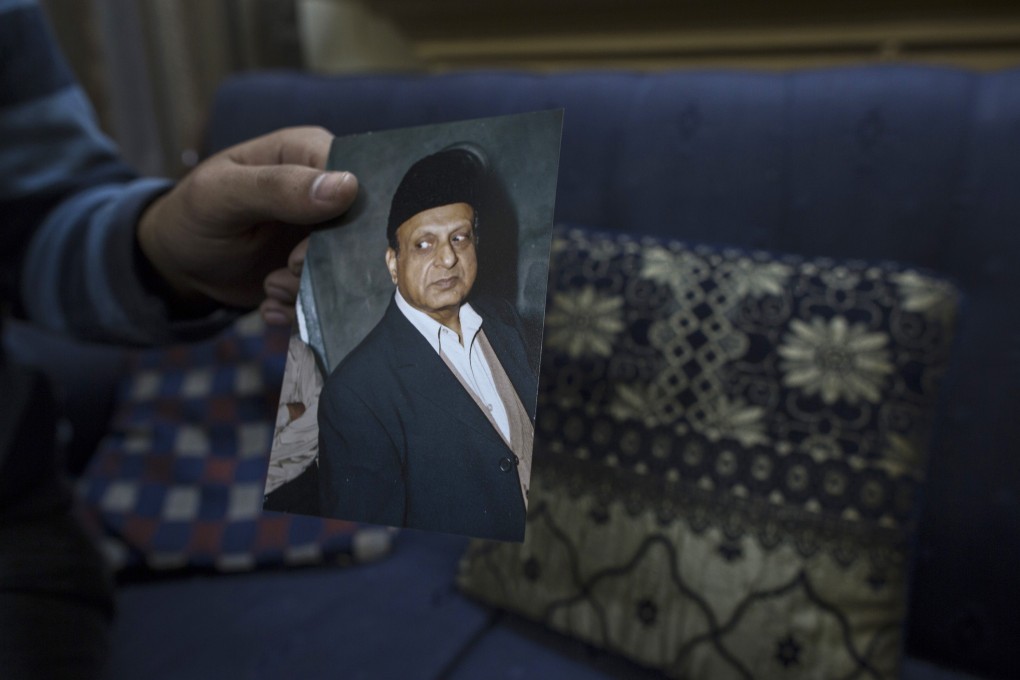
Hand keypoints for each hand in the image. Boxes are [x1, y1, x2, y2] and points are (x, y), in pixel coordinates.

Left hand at [137, 126, 357, 324]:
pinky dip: (303, 306)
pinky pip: (333, 292)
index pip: (358, 177)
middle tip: (287, 268)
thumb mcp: (222, 195)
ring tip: (271, 287)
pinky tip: (272, 305)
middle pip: (359, 229)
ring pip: (349, 267)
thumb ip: (278, 187)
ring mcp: (326, 233)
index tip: (307, 246)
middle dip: (327, 261)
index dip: (345, 216)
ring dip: (310, 288)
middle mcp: (327, 191)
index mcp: (309, 153)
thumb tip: (348, 187)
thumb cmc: (192, 215)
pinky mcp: (320, 268)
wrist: (179, 266)